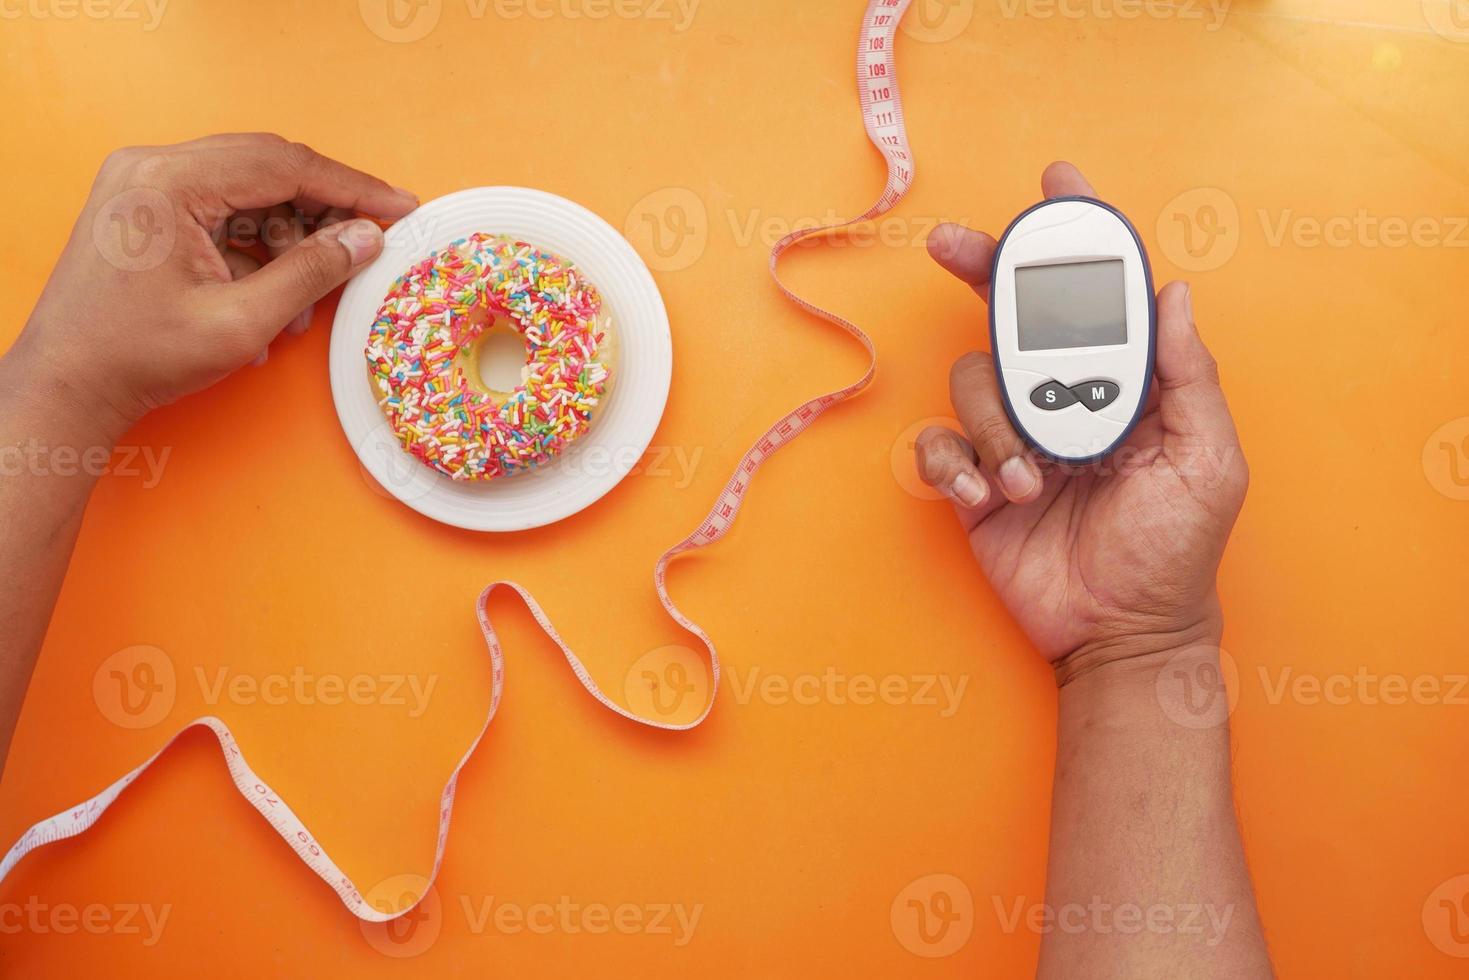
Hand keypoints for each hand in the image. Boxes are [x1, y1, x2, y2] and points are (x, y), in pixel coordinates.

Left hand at [7, 132, 417, 440]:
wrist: (67, 385)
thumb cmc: (136, 356)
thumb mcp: (241, 320)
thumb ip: (311, 272)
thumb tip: (365, 238)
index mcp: (168, 182)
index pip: (283, 164)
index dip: (351, 187)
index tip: (398, 205)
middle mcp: (153, 168)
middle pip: (268, 168)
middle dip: (325, 208)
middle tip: (372, 239)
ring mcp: (146, 185)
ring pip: (250, 191)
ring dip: (290, 238)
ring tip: (305, 299)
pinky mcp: (147, 209)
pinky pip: (223, 210)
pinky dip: (258, 247)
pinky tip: (272, 293)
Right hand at [915, 162, 1248, 681]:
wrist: (1120, 633)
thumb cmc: (1176, 552)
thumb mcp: (1207, 463)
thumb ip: (1190, 378)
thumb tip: (1175, 293)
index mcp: (1123, 385)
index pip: (1098, 297)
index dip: (1077, 239)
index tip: (1056, 184)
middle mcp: (1062, 398)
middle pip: (1012, 315)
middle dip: (983, 271)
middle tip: (952, 244)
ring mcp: (1012, 438)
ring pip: (971, 383)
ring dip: (994, 426)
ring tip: (1026, 480)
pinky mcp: (970, 481)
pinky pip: (935, 446)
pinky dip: (952, 463)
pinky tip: (983, 495)